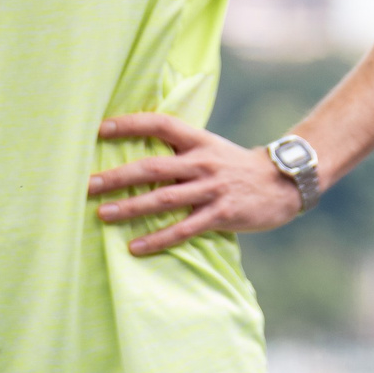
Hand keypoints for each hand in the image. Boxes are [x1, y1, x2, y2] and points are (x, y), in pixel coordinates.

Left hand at [93, 114, 301, 255]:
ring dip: (131, 207)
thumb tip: (140, 155)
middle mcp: (203, 162)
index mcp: (200, 141)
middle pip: (153, 166)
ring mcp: (213, 189)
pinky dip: (158, 239)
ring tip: (102, 214)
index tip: (100, 129)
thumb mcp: (213, 149)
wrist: (286, 182)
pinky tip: (135, 248)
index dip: (131, 124)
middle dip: (117, 176)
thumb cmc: (240, 167)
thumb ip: (182, 152)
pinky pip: (184, 228)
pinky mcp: (222, 214)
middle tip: (87, 184)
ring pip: (164, 198)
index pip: (160, 124)